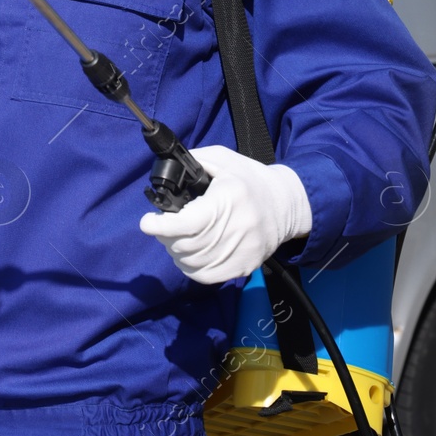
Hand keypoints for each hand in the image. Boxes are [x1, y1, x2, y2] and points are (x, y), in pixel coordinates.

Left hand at [138, 146, 312, 283]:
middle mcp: (236, 228)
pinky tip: (188, 254)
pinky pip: (206, 276)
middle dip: (165, 236)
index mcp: (228, 199)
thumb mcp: (223, 159)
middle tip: (163, 227)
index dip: (160, 226)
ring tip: (176, 238)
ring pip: (192, 263)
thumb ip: (194, 160)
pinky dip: (190, 267)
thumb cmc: (250, 179)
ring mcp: (242, 252)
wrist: (288, 204)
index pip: (186, 223)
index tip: (147, 222)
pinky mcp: (245, 266)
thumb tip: (167, 169)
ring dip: (175, 252)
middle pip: (185, 245)